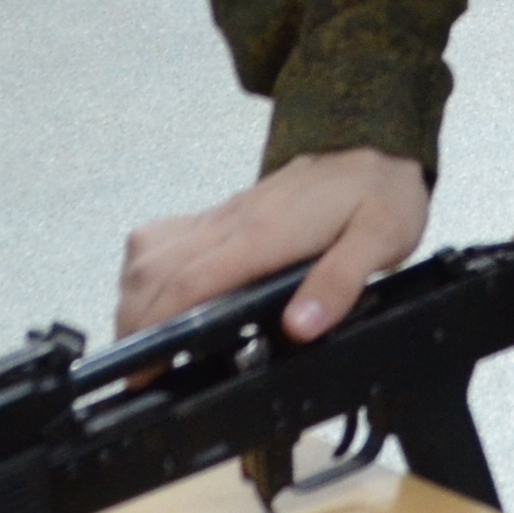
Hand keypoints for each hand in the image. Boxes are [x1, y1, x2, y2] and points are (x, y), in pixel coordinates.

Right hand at [119, 149, 427, 343]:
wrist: (375, 142)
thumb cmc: (380, 193)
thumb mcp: (380, 240)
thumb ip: (339, 283)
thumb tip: (299, 327)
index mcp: (265, 236)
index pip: (190, 281)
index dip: (157, 326)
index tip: (142, 367)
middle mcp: (233, 224)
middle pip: (155, 270)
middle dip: (133, 323)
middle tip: (137, 370)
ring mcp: (224, 217)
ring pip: (150, 252)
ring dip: (134, 297)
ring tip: (143, 342)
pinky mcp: (225, 215)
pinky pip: (165, 237)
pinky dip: (148, 271)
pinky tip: (161, 297)